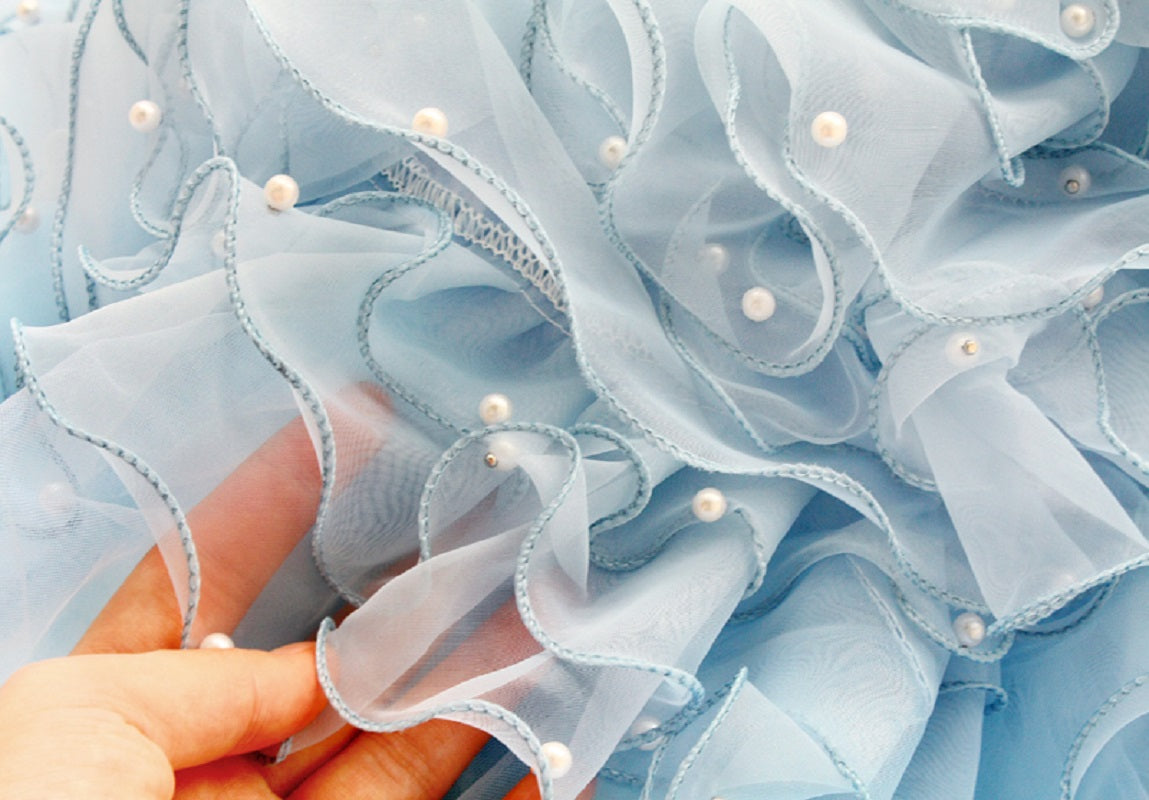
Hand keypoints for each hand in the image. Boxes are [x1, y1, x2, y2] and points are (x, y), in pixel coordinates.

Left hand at [8, 385, 589, 798]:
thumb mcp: (73, 730)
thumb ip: (202, 685)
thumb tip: (314, 665)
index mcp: (111, 726)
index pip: (196, 590)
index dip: (261, 508)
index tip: (336, 431)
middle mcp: (198, 781)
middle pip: (318, 671)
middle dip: (395, 601)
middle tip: (470, 532)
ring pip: (389, 753)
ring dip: (467, 691)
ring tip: (538, 624)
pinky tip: (554, 758)